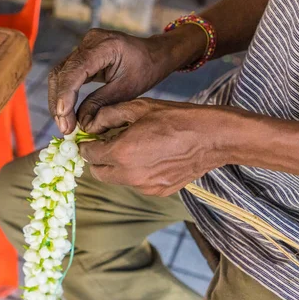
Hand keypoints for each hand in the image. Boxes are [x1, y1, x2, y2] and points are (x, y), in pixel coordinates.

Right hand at [48, 27, 205, 133]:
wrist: (153, 54)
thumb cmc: (146, 69)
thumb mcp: (127, 90)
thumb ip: (101, 103)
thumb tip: (80, 123)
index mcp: (105, 45)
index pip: (76, 70)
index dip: (66, 95)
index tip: (63, 117)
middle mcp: (89, 42)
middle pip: (62, 73)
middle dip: (59, 103)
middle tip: (65, 128)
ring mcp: (83, 46)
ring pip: (59, 75)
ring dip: (57, 101)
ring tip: (64, 124)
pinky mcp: (81, 55)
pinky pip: (65, 75)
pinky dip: (63, 95)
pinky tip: (65, 113)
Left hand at [79, 98, 232, 195]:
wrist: (213, 138)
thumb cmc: (176, 118)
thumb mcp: (139, 108)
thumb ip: (108, 116)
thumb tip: (90, 124)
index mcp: (121, 153)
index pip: (89, 155)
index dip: (85, 146)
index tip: (88, 140)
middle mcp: (130, 175)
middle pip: (99, 173)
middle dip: (98, 159)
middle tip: (105, 145)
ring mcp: (145, 186)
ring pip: (118, 179)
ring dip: (117, 166)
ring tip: (133, 147)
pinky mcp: (159, 191)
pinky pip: (137, 183)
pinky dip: (136, 172)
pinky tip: (150, 156)